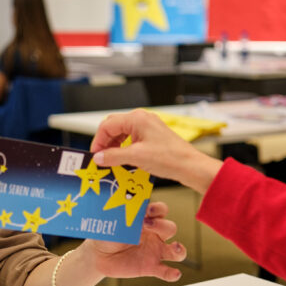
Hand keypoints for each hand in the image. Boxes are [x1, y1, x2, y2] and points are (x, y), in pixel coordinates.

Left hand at [85, 201, 184, 281]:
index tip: (146, 211)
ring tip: (175, 247)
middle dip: (161, 225)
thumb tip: (125, 205)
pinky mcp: (151, 267)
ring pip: (176, 251)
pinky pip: (166, 271)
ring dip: (179, 249)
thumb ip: (123, 215)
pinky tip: (174, 273)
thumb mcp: (114, 222)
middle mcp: (155, 235)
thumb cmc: (109, 233)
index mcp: (148, 220)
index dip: (158, 209)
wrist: (100, 254)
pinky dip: (172, 273)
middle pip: (170, 228)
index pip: (161, 211)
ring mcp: (155, 252)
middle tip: (146, 224)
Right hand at [89, 109, 222, 193]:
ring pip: (122, 133)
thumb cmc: (170, 158)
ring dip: (114, 146)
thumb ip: (114, 156)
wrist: (189, 166)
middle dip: (105, 142)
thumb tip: (99, 157)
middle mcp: (142, 119)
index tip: (95, 154)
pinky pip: (131, 138)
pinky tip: (123, 159)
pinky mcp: (152, 136)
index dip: (98, 140)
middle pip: (114, 126)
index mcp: (137, 119)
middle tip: (100, 157)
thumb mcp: (136, 157)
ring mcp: (148, 127)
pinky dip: (124, 148)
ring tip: (110, 160)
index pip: (108, 125)